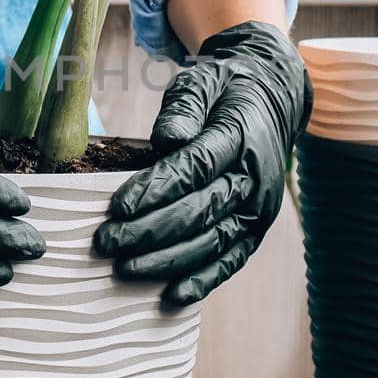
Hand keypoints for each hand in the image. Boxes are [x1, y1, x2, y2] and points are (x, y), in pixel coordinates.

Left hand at [94, 22, 309, 306]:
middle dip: (150, 231)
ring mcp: (259, 208)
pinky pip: (232, 260)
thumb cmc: (223, 91)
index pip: (195, 167)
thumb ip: (183, 107)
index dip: (155, 190)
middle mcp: (254, 177)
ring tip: (124, 269)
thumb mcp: (202, 81)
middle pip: (200, 211)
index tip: (115, 208)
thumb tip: (166, 139)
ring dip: (168, 261)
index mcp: (239, 136)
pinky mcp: (258, 228)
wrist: (272, 100)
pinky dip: (204, 280)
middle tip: (105, 243)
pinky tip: (172, 296)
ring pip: (213, 242)